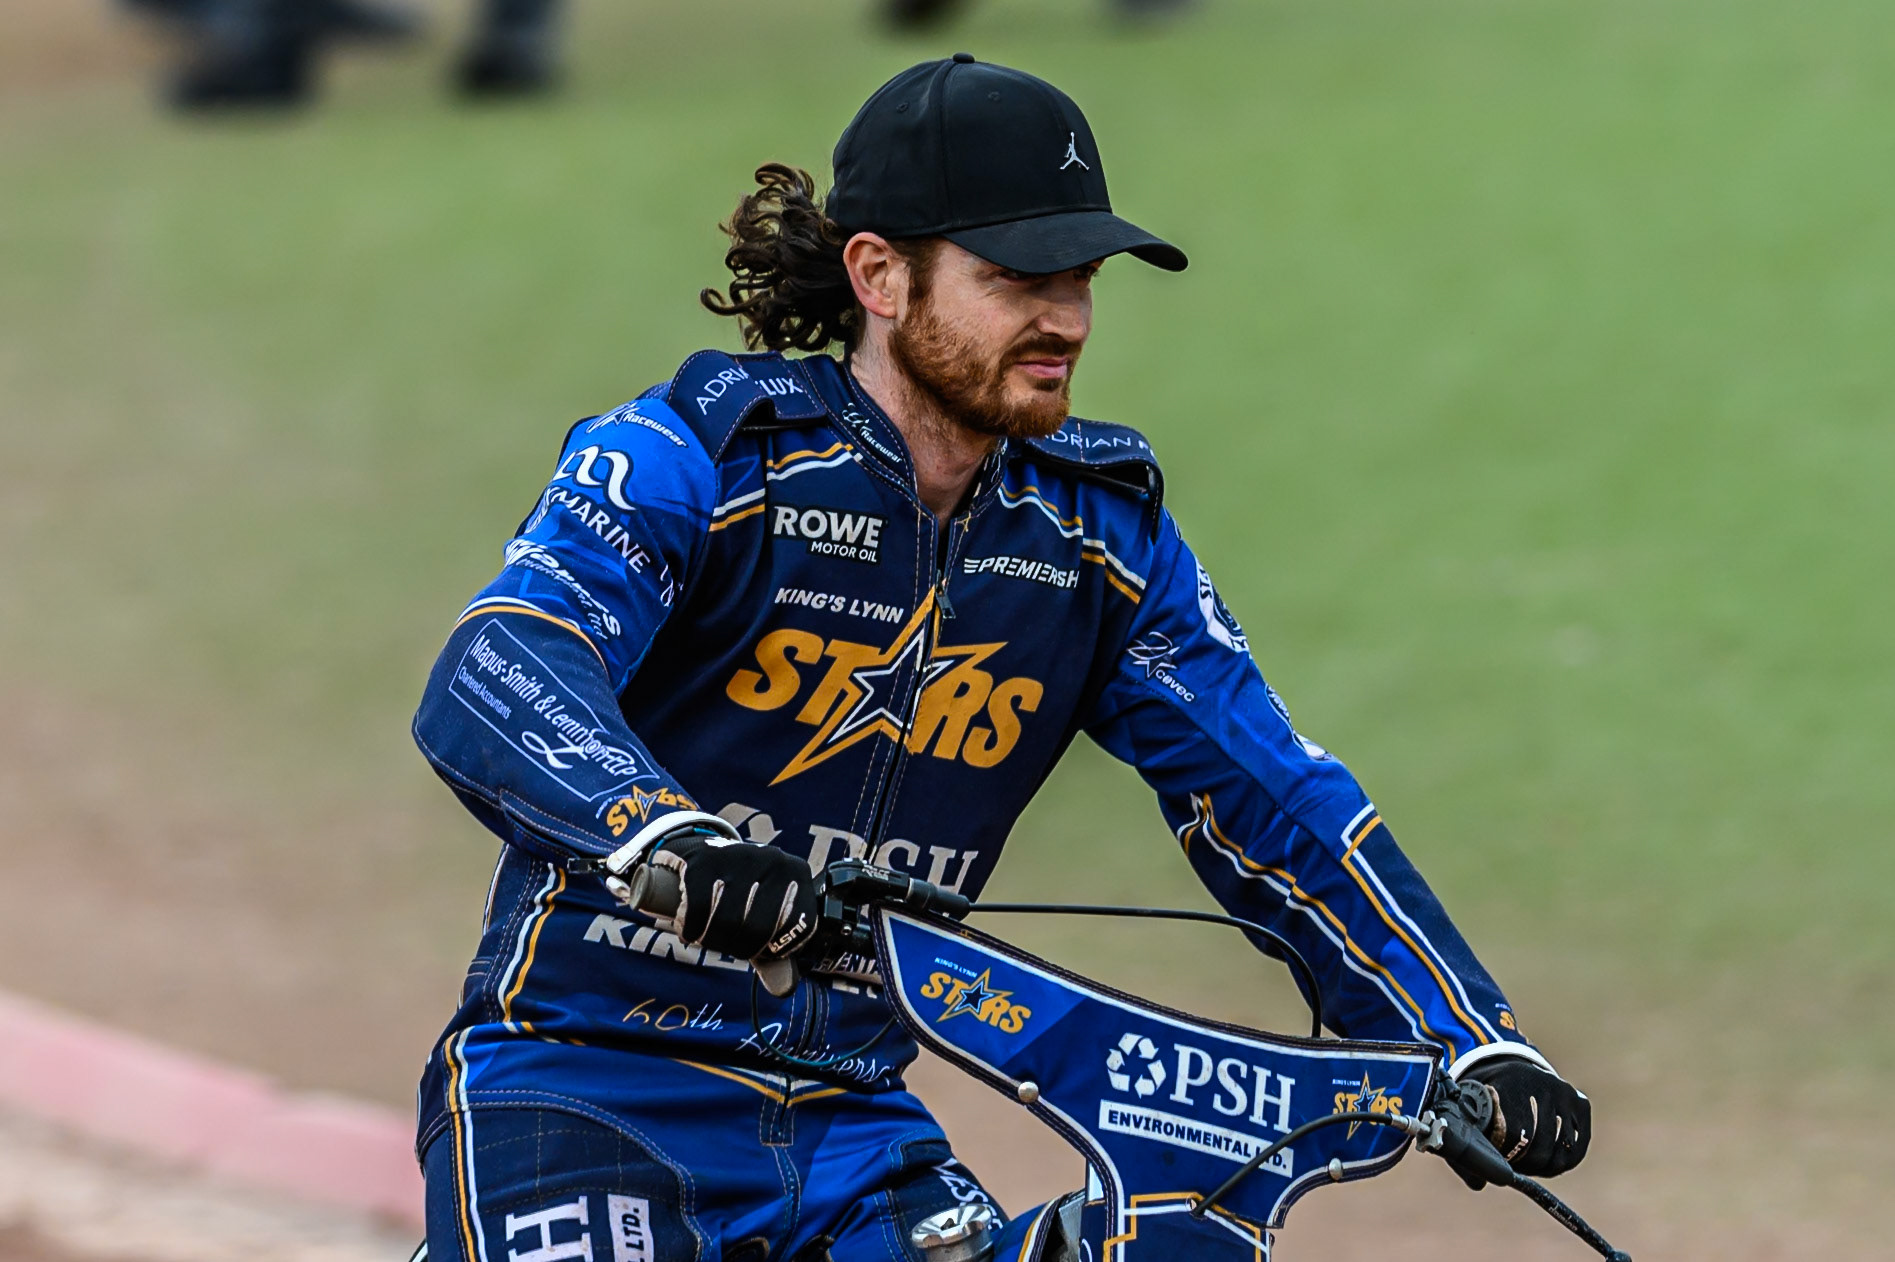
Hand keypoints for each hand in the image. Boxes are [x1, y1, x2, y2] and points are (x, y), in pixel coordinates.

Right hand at [647, 833, 818, 960]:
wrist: (706, 852)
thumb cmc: (743, 892)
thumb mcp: (766, 916)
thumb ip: (776, 955)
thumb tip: (784, 989)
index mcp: (797, 874)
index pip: (794, 929)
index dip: (772, 950)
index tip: (756, 949)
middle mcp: (773, 860)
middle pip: (757, 929)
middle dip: (738, 948)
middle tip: (727, 945)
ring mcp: (739, 856)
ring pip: (727, 921)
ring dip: (712, 941)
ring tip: (709, 938)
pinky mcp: (704, 861)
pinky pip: (698, 910)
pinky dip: (692, 930)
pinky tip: (691, 931)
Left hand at [1459, 1057, 1589, 1176]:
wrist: (1511, 1069)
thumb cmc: (1486, 1095)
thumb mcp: (1469, 1109)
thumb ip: (1467, 1145)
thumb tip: (1478, 1183)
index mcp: (1510, 1081)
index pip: (1514, 1133)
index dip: (1505, 1154)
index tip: (1497, 1157)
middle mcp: (1543, 1083)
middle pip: (1541, 1148)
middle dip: (1524, 1163)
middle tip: (1512, 1162)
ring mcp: (1566, 1093)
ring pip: (1562, 1153)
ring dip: (1543, 1166)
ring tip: (1526, 1161)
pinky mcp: (1581, 1104)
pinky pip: (1577, 1148)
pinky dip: (1563, 1161)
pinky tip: (1546, 1160)